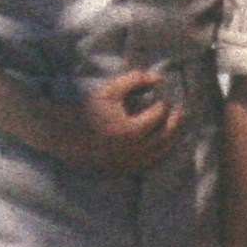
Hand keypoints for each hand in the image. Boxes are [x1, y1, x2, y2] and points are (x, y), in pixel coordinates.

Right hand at [55, 68, 182, 172]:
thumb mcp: (111, 92)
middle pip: (165, 136)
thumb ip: (134, 80)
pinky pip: (150, 163)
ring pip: (161, 153)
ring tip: (175, 126)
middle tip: (179, 111)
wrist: (67, 136)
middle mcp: (133, 150)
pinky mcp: (125, 169)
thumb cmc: (89, 111)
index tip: (165, 98)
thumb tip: (157, 77)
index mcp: (131, 130)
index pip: (158, 116)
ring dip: (172, 139)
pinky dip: (160, 152)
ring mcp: (130, 162)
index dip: (164, 105)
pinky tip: (162, 142)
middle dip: (175, 122)